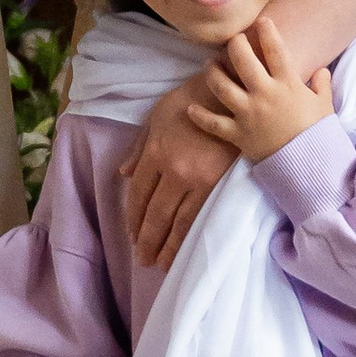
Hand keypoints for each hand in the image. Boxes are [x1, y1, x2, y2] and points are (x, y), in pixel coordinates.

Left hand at [122, 75, 237, 269]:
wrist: (232, 94)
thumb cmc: (192, 99)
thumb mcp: (157, 115)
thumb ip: (139, 146)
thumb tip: (123, 173)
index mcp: (155, 152)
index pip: (138, 193)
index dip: (133, 217)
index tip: (131, 234)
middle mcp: (173, 169)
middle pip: (154, 213)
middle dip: (146, 239)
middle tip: (142, 259)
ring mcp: (197, 179)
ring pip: (177, 221)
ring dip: (167, 245)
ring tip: (160, 263)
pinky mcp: (219, 184)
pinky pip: (200, 216)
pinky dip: (189, 235)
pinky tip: (185, 248)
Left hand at [188, 17, 332, 163]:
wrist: (309, 165)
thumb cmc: (318, 133)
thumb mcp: (325, 106)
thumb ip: (321, 85)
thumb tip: (322, 71)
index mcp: (287, 85)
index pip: (275, 50)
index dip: (267, 32)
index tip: (261, 20)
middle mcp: (264, 95)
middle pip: (242, 60)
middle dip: (235, 44)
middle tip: (233, 39)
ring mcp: (248, 114)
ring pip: (221, 86)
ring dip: (212, 72)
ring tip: (209, 65)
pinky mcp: (238, 134)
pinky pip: (213, 123)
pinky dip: (200, 117)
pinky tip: (190, 109)